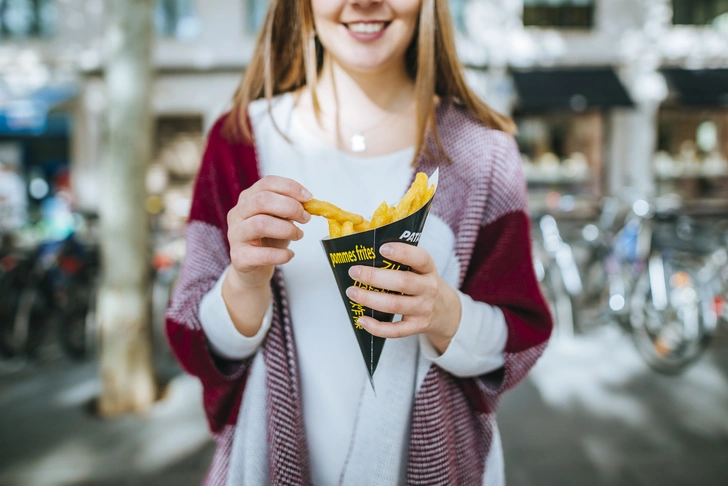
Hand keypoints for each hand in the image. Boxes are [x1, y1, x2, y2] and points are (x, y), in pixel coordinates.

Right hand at [227, 175, 311, 289]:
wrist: (252, 267)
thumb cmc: (268, 239)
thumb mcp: (280, 218)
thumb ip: (290, 208)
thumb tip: (309, 203)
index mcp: (248, 199)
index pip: (267, 183)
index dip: (290, 187)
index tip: (308, 198)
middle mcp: (237, 213)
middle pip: (262, 200)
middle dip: (290, 207)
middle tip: (305, 218)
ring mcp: (235, 235)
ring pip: (260, 224)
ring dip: (287, 229)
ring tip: (299, 235)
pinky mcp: (239, 257)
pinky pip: (263, 254)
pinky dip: (281, 254)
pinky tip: (289, 254)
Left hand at [345, 243, 461, 353]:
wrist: (446, 312)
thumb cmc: (425, 284)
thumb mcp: (422, 269)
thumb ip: (404, 260)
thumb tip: (368, 250)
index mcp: (429, 270)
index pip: (420, 259)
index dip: (402, 253)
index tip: (382, 248)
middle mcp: (428, 289)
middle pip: (403, 282)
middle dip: (375, 277)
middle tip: (355, 272)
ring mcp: (423, 309)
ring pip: (395, 305)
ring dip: (370, 299)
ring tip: (352, 292)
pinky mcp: (417, 326)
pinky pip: (395, 330)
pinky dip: (377, 327)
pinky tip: (362, 319)